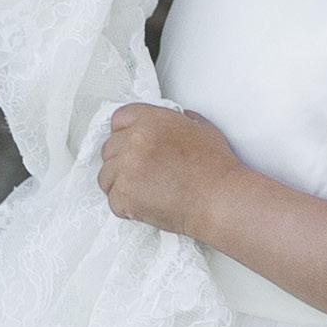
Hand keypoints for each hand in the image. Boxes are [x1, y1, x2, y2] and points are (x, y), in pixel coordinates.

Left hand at [98, 99, 239, 239]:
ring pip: (106, 176)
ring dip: (120, 185)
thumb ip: (180, 120)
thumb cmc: (215, 168)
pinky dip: (126, 207)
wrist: (220, 199)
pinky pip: (113, 200)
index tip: (130, 146)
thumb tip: (179, 119)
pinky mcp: (124, 195)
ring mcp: (127, 168)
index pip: (118, 119)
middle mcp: (134, 140)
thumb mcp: (201, 129)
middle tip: (142, 175)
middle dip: (122, 162)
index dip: (124, 134)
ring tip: (144, 192)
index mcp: (150, 120)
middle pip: (109, 148)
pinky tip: (145, 205)